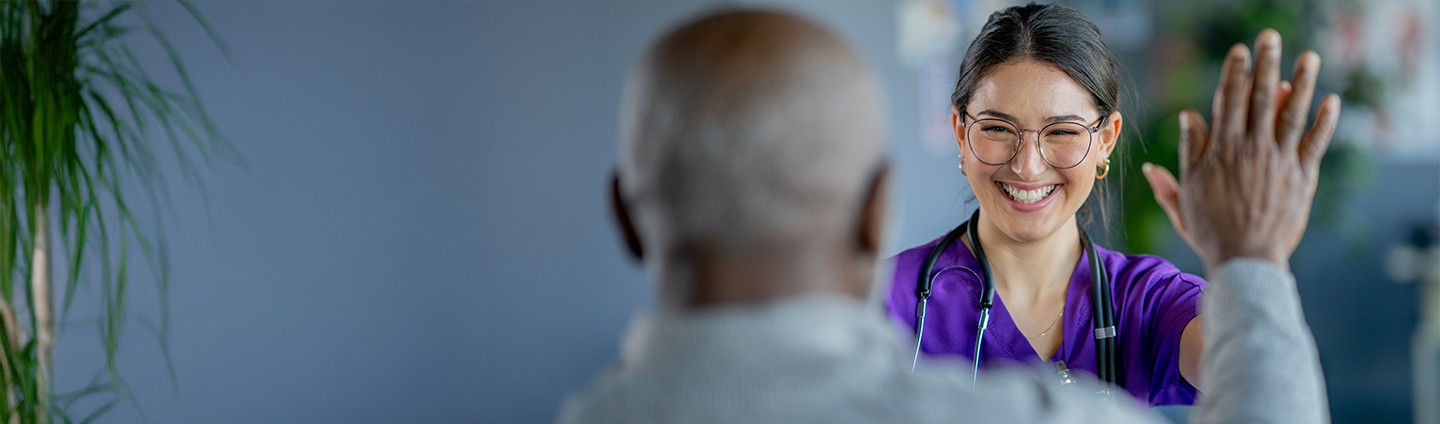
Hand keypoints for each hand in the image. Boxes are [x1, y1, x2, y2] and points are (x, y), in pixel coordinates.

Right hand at [1142, 29, 1340, 270]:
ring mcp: (1279, 161)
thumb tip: (1186, 118)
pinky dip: (1325, 121)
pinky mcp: (1301, 177)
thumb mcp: (1186, 194)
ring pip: (1292, 113)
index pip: (1228, 102)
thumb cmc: (1210, 231)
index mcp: (1221, 151)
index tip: (1239, 51)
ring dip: (1302, 82)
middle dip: (1266, 64)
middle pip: (1260, 98)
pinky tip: (1331, 101)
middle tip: (1270, 38)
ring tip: (1309, 58)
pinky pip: (1315, 143)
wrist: (1245, 260)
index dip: (1234, 73)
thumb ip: (1186, 154)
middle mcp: (1251, 149)